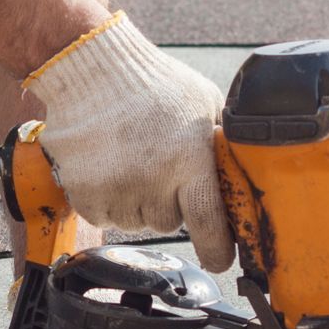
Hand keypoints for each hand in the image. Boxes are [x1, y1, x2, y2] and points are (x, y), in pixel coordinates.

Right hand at [21, 13, 234, 271]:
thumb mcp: (205, 105)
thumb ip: (221, 145)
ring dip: (138, 201)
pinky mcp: (84, 193)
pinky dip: (109, 199)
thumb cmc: (154, 84)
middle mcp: (152, 179)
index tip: (220, 260)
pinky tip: (110, 166)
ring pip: (136, 220)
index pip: (208, 222)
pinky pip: (105, 215)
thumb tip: (244, 174)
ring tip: (133, 160)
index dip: (217, 249)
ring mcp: (115, 189)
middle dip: (170, 202)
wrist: (92, 69)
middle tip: (160, 166)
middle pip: (169, 222)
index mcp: (188, 159)